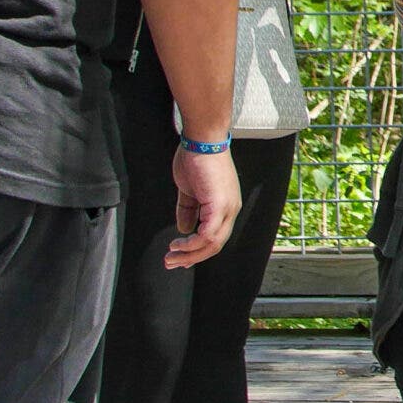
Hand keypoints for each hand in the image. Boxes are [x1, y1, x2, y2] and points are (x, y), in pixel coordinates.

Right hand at [166, 147, 241, 267]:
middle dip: (191, 257)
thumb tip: (184, 229)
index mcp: (226, 206)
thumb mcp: (190, 190)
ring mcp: (228, 208)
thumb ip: (188, 210)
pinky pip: (208, 234)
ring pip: (212, 243)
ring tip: (171, 256)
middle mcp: (231, 209)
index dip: (197, 250)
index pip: (215, 236)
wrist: (202, 139)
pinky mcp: (220, 204)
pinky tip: (178, 243)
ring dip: (189, 254)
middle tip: (171, 262)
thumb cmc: (196, 158)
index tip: (180, 257)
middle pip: (215, 245)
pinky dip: (193, 243)